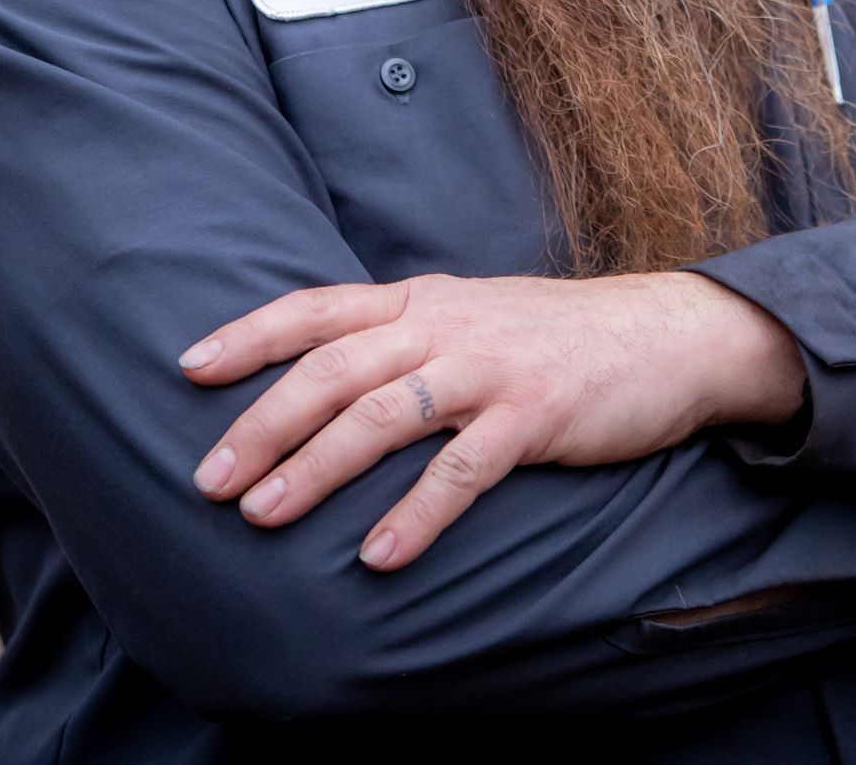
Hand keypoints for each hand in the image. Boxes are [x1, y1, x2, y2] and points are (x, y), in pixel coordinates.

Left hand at [181, 269, 805, 571]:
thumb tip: (322, 382)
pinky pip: (462, 470)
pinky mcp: (533, 416)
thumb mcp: (469, 316)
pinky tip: (379, 557)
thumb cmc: (553, 338)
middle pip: (333, 369)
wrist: (666, 335)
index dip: (250, 335)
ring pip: (381, 415)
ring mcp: (487, 368)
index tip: (189, 368)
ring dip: (315, 468)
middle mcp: (443, 324)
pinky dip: (416, 513)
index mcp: (420, 299)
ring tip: (261, 517)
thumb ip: (403, 339)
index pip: (317, 309)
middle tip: (206, 479)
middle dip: (262, 423)